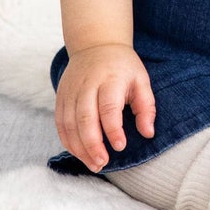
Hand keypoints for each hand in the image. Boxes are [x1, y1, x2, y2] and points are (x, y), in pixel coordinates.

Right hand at [54, 43, 155, 171]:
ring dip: (79, 147)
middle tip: (102, 163)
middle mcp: (87, 85)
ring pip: (69, 123)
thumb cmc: (123, 67)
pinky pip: (60, 123)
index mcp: (110, 79)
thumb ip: (146, 107)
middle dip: (92, 144)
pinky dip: (68, 141)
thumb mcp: (141, 80)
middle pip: (85, 117)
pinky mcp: (61, 97)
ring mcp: (71, 91)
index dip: (113, 129)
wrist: (95, 45)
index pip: (108, 107)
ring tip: (93, 164)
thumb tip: (148, 133)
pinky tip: (79, 153)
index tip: (120, 146)